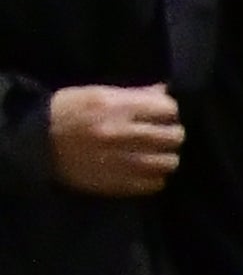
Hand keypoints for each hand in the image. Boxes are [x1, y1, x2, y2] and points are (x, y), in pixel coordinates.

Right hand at [37, 82, 183, 201]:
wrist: (37, 143)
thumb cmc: (67, 112)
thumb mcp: (97, 94)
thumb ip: (134, 94)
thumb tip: (165, 91)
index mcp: (115, 108)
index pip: (168, 109)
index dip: (168, 111)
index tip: (161, 114)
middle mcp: (122, 134)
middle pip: (174, 136)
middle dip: (170, 133)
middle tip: (161, 134)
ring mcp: (122, 161)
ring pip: (170, 162)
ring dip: (165, 157)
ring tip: (154, 154)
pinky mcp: (118, 183)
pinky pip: (155, 183)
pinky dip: (154, 177)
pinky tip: (143, 169)